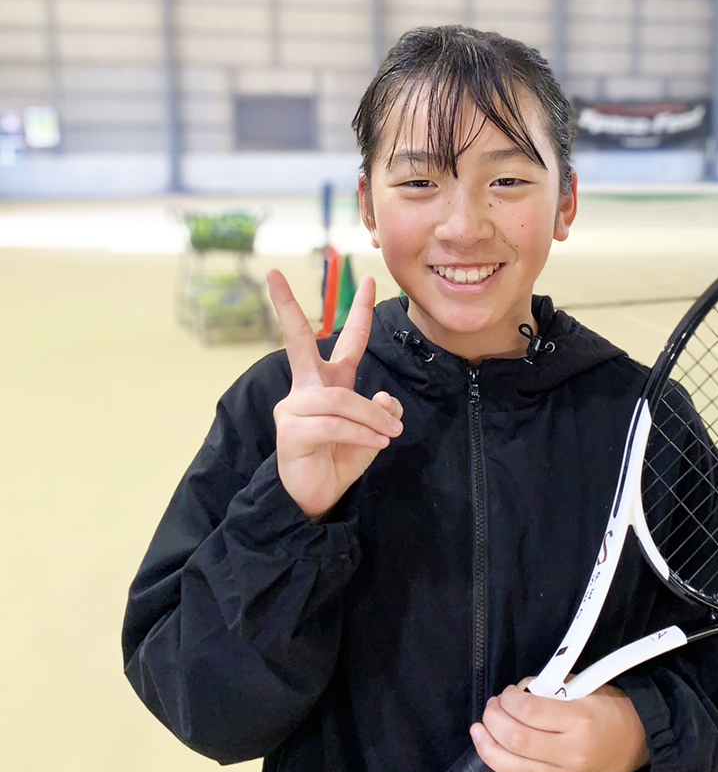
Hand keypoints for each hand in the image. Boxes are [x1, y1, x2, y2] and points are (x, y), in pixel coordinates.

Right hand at [267, 269, 402, 517]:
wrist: (317, 495)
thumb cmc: (340, 458)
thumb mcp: (373, 432)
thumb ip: (383, 410)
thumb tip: (382, 396)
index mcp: (328, 382)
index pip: (346, 341)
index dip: (361, 313)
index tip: (370, 283)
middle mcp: (307, 388)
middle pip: (297, 340)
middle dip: (286, 307)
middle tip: (273, 275)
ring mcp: (295, 407)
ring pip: (340, 399)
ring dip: (371, 416)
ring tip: (390, 434)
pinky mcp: (291, 431)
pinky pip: (333, 424)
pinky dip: (361, 432)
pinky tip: (377, 442)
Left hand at [469, 678, 648, 771]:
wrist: (640, 742)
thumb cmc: (611, 708)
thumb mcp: (586, 687)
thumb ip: (551, 689)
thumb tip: (518, 694)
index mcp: (578, 719)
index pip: (528, 710)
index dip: (509, 698)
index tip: (508, 692)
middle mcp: (569, 752)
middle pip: (516, 739)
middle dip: (494, 719)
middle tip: (492, 707)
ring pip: (514, 768)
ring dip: (487, 748)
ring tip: (480, 730)